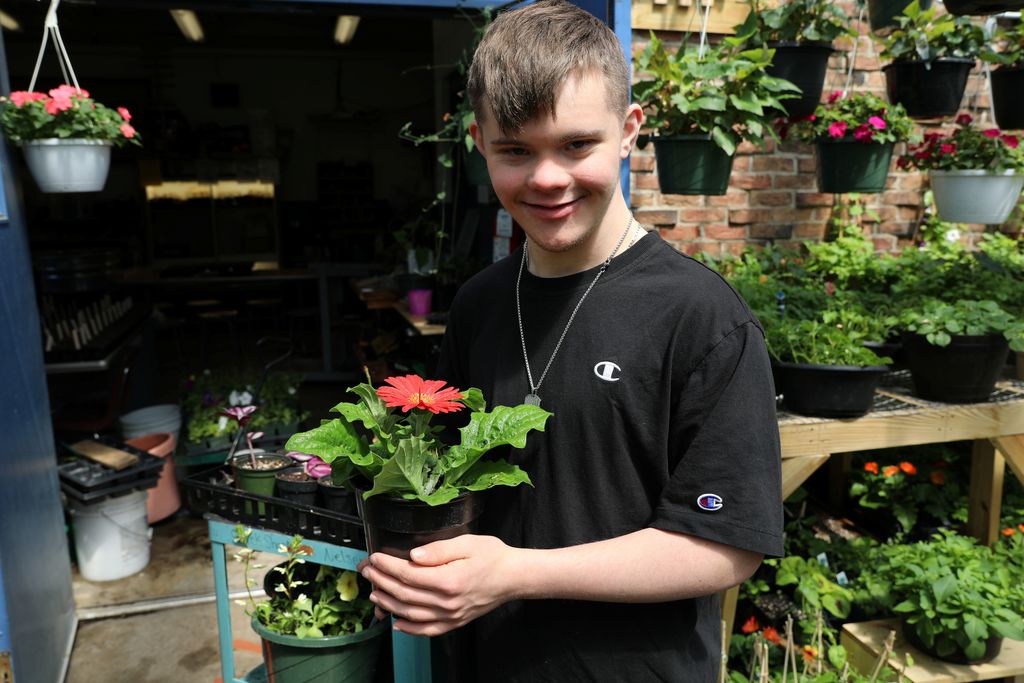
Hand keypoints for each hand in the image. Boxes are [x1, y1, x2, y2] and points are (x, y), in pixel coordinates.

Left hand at [357, 534, 518, 635]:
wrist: (513, 577)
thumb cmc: (492, 556)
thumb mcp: (467, 543)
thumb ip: (438, 550)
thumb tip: (412, 556)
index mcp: (449, 580)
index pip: (408, 574)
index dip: (387, 566)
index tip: (374, 558)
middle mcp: (448, 602)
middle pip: (405, 594)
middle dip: (381, 581)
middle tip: (367, 571)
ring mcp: (451, 615)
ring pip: (411, 614)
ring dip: (389, 604)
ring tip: (374, 593)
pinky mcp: (455, 622)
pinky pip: (427, 630)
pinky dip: (409, 628)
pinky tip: (396, 622)